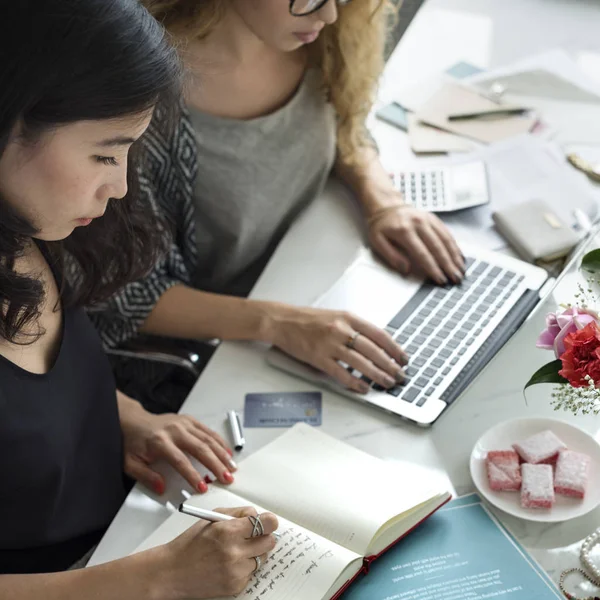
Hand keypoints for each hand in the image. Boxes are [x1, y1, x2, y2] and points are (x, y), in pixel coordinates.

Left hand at [118, 393, 235, 494]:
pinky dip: (219, 442)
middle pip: (200, 449)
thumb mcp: (131, 463)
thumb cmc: (133, 442)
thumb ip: (146, 477)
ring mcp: (184, 423)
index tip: (202, 488)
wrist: (134, 421)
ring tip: (232, 467)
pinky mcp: (190, 420)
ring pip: (208, 439)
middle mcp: (175, 431)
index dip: (193, 475)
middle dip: (216, 465)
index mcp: (160, 442)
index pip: (180, 461)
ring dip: (222, 454)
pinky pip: (208, 431)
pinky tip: (227, 452)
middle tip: (226, 478)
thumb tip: (162, 488)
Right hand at [161, 507, 278, 598]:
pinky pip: (252, 573)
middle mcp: (234, 552)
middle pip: (269, 541)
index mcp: (228, 531)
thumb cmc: (190, 543)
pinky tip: (229, 564)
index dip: (269, 521)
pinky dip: (244, 567)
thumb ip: (237, 513)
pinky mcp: (236, 586)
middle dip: (263, 536)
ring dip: (254, 552)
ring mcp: (236, 572)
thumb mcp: (211, 518)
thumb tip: (258, 514)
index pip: (266, 523)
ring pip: (262, 558)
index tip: (268, 522)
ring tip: (236, 550)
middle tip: (253, 536)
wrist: (172, 572)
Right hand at [269, 306, 407, 392]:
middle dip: (390, 365)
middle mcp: (340, 329)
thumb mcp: (336, 316)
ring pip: (360, 362)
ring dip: (377, 375)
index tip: (404, 358)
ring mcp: (329, 344)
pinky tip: (363, 387)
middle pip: (372, 350)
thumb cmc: (308, 319)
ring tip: (387, 383)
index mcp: (348, 317)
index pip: (378, 334)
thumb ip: (355, 328)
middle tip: (401, 375)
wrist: (282, 321)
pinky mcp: (317, 358)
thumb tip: (378, 345)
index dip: (394, 348)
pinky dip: (354, 382)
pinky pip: (340, 373)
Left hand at [368, 205, 464, 284]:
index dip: (433, 268)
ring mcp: (428, 220)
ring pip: (446, 239)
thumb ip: (391, 256)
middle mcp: (419, 223)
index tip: (440, 279)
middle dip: (448, 265)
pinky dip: (455, 246)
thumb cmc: (381, 226)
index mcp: (404, 230)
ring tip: (460, 271)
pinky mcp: (434, 219)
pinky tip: (459, 257)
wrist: (386, 206)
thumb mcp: (378, 242)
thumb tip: (406, 269)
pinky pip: (447, 233)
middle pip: (437, 247)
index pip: (422, 253)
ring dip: (455, 257)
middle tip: (455, 279)